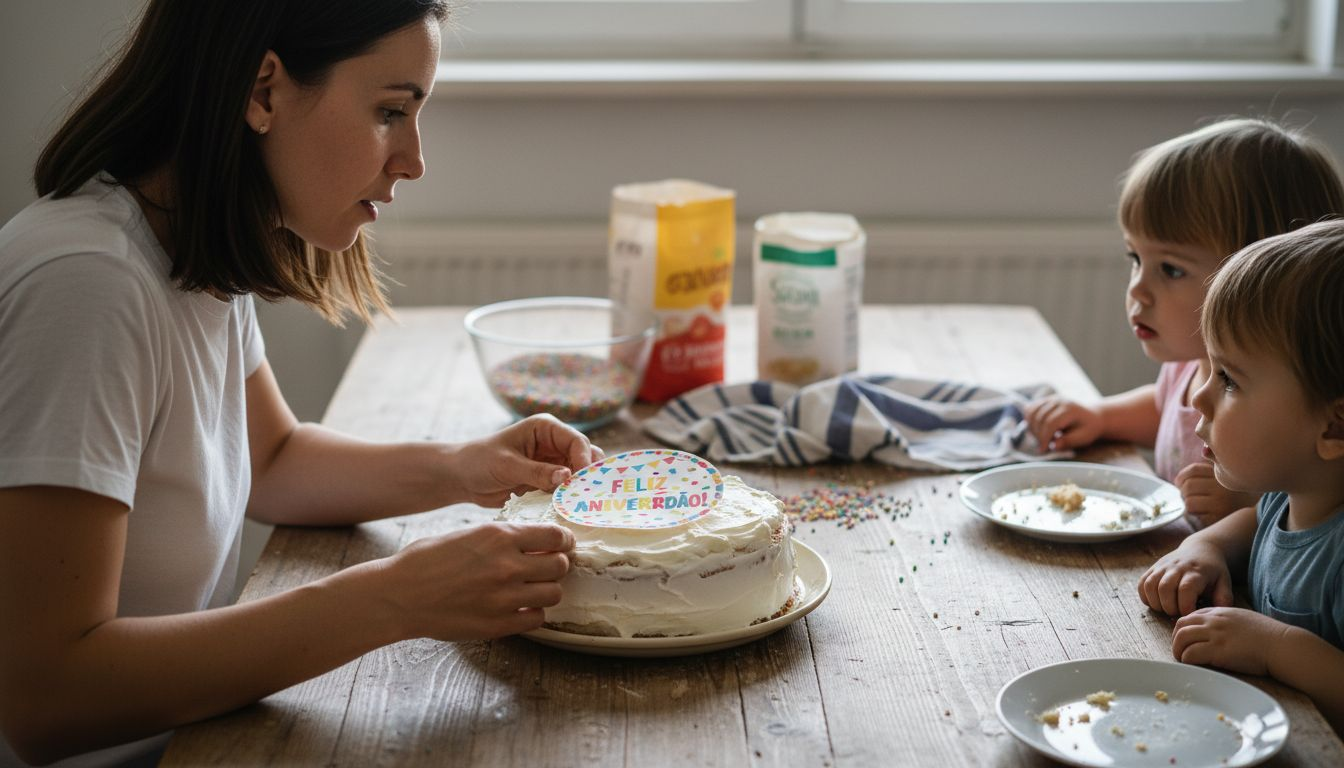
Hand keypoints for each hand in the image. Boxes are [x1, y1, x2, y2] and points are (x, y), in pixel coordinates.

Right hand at [382, 521, 575, 639]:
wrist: (400, 595)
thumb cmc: (426, 560)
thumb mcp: (467, 534)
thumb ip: (501, 538)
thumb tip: (531, 541)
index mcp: (499, 536)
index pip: (554, 536)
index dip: (562, 541)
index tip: (562, 545)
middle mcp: (507, 565)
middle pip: (560, 565)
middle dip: (556, 565)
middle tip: (546, 568)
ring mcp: (504, 597)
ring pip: (554, 593)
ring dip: (547, 590)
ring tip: (533, 589)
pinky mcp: (498, 624)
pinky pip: (537, 618)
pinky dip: (533, 613)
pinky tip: (521, 608)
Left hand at [450, 414, 604, 506]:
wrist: (463, 478)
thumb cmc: (480, 462)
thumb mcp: (508, 465)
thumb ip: (537, 472)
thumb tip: (567, 477)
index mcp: (545, 428)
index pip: (576, 441)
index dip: (584, 459)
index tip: (583, 480)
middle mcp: (553, 443)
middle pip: (584, 456)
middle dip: (588, 474)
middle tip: (591, 495)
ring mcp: (552, 463)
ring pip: (579, 474)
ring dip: (581, 488)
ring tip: (582, 504)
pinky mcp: (548, 481)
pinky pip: (567, 489)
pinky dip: (570, 498)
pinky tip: (571, 509)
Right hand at [1023, 396, 1102, 452]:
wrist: (1093, 417)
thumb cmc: (1088, 429)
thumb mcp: (1083, 438)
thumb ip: (1068, 441)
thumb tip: (1052, 446)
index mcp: (1070, 409)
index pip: (1050, 423)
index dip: (1044, 438)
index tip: (1043, 450)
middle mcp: (1059, 401)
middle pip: (1039, 418)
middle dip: (1038, 435)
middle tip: (1044, 445)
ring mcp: (1051, 399)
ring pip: (1032, 413)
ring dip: (1033, 428)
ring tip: (1042, 438)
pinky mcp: (1045, 400)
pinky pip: (1030, 410)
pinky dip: (1030, 421)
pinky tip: (1038, 430)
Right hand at [1137, 538, 1233, 615]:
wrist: (1201, 549)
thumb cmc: (1213, 571)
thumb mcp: (1224, 583)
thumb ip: (1223, 599)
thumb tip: (1214, 615)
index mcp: (1195, 572)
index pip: (1185, 590)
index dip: (1185, 607)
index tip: (1190, 615)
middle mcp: (1176, 567)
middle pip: (1165, 589)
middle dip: (1169, 608)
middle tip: (1178, 613)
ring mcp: (1163, 566)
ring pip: (1150, 586)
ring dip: (1156, 603)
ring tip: (1167, 609)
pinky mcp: (1153, 568)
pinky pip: (1142, 583)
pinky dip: (1145, 596)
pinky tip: (1156, 602)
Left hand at [1171, 607, 1289, 675]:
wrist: (1282, 645)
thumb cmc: (1269, 636)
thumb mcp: (1244, 619)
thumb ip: (1227, 622)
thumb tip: (1216, 631)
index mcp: (1220, 611)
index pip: (1190, 615)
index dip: (1184, 628)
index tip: (1186, 639)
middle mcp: (1214, 620)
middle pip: (1180, 625)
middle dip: (1176, 638)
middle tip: (1180, 650)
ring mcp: (1215, 635)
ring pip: (1181, 638)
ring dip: (1178, 650)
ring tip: (1184, 659)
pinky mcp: (1218, 651)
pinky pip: (1191, 654)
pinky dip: (1187, 660)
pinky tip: (1193, 665)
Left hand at [1174, 462, 1257, 529]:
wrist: (1257, 513)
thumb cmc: (1238, 492)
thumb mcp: (1227, 474)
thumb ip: (1214, 464)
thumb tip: (1203, 450)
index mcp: (1224, 473)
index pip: (1193, 470)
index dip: (1181, 477)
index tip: (1180, 482)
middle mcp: (1223, 488)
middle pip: (1188, 486)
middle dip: (1183, 492)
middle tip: (1187, 495)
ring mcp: (1221, 504)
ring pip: (1189, 502)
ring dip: (1189, 503)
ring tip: (1197, 504)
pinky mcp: (1219, 518)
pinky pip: (1195, 514)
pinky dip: (1196, 513)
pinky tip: (1204, 513)